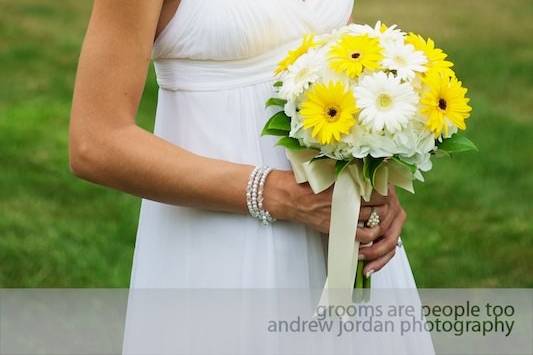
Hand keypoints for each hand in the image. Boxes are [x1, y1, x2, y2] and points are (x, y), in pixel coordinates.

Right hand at [263, 171, 405, 275]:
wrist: (287, 196)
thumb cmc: (304, 181)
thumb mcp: (327, 170)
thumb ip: (347, 173)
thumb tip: (366, 171)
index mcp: (346, 182)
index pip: (377, 188)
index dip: (385, 190)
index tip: (385, 190)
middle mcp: (346, 199)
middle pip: (379, 205)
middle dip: (384, 205)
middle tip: (384, 204)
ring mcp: (341, 214)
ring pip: (373, 220)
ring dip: (378, 220)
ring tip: (377, 217)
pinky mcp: (335, 227)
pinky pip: (360, 235)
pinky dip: (368, 235)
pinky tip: (369, 232)